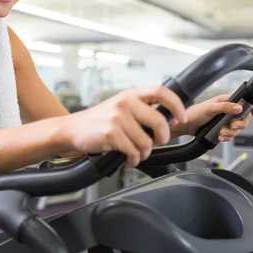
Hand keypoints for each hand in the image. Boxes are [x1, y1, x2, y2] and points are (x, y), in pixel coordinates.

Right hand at [58, 87, 187, 168]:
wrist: (71, 130)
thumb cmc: (98, 121)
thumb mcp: (119, 107)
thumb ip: (141, 110)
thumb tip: (169, 121)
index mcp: (130, 94)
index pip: (161, 91)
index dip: (176, 104)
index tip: (181, 117)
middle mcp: (125, 103)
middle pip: (159, 122)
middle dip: (162, 137)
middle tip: (156, 142)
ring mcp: (118, 118)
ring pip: (147, 142)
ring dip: (143, 153)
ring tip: (134, 153)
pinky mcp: (111, 134)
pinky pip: (134, 152)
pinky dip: (133, 160)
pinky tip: (127, 159)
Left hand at [173, 94, 252, 140]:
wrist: (186, 125)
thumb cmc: (195, 113)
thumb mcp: (211, 108)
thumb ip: (225, 107)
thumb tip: (239, 107)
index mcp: (227, 100)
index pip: (245, 102)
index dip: (252, 108)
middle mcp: (228, 109)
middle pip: (243, 118)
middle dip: (239, 125)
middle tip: (232, 127)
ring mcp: (225, 119)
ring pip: (237, 128)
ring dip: (231, 133)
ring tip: (221, 133)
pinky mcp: (222, 128)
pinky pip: (231, 134)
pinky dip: (227, 137)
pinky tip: (220, 137)